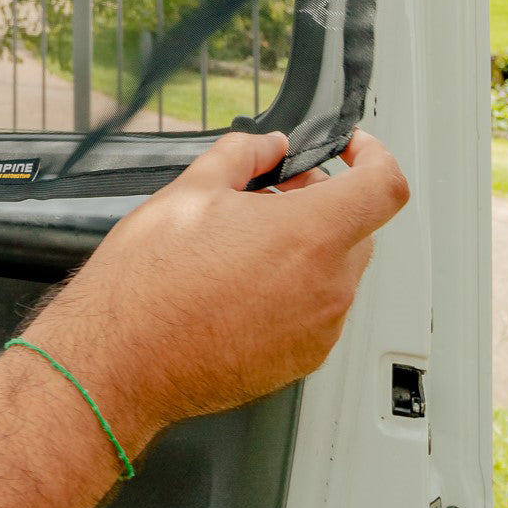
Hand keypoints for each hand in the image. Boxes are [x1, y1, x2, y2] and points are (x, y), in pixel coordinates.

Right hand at [23, 129, 408, 450]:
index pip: (384, 186)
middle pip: (359, 229)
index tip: (353, 151)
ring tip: (242, 241)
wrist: (123, 357)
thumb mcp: (190, 190)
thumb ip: (242, 155)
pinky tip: (238, 282)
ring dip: (305, 247)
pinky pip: (316, 311)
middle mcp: (327, 286)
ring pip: (334, 271)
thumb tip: (267, 146)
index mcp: (308, 235)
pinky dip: (292, 289)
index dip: (374, 156)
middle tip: (273, 193)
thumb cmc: (149, 283)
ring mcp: (319, 330)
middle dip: (323, 202)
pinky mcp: (301, 361)